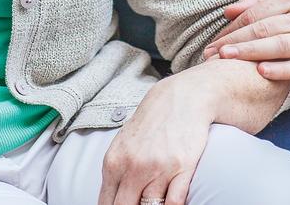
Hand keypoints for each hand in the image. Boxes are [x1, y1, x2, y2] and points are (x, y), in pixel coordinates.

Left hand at [98, 68, 214, 204]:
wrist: (183, 96)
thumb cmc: (152, 120)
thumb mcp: (123, 143)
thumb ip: (116, 172)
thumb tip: (110, 201)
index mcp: (115, 161)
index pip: (106, 204)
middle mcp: (134, 166)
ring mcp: (159, 168)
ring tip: (152, 202)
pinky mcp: (182, 168)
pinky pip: (174, 203)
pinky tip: (169, 201)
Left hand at [202, 0, 289, 84]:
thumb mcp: (289, 0)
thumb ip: (258, 3)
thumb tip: (228, 11)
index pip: (257, 12)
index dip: (234, 26)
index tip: (215, 40)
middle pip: (265, 28)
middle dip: (236, 40)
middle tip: (213, 51)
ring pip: (280, 45)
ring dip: (251, 52)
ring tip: (228, 58)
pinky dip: (280, 69)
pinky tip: (261, 71)